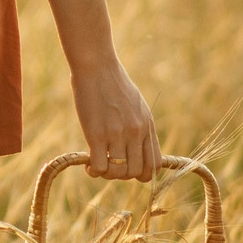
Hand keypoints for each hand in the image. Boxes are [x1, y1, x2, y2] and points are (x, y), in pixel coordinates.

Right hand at [71, 61, 158, 182]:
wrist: (96, 67)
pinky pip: (100, 166)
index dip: (141, 173)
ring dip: (107, 175)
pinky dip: (94, 171)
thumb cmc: (113, 83)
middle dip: (122, 175)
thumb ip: (139, 126)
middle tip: (109, 165)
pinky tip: (88, 165)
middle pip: (136, 173)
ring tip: (97, 166)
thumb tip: (136, 147)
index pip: (154, 165)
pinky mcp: (96, 134)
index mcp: (147, 126)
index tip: (127, 166)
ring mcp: (116, 134)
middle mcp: (135, 133)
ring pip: (118, 172)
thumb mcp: (136, 105)